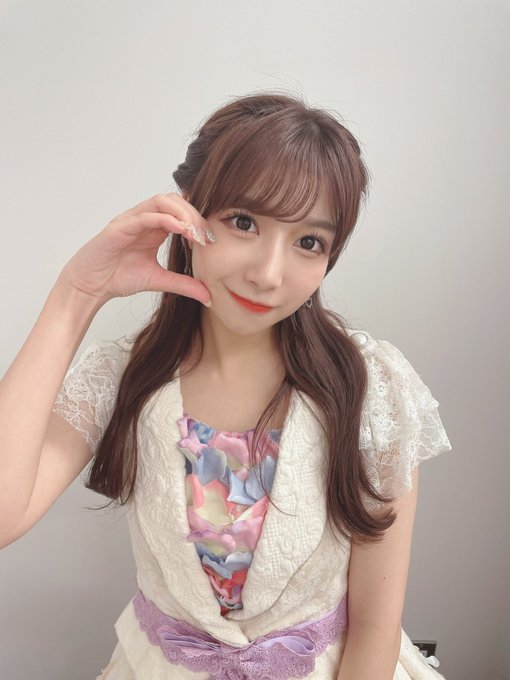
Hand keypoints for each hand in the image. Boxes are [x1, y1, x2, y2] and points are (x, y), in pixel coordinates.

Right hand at [58, 193, 211, 305]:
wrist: (91, 286)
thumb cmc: (119, 277)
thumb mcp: (160, 280)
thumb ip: (184, 284)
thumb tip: (208, 295)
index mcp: (155, 228)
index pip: (181, 212)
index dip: (198, 221)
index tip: (211, 240)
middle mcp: (144, 219)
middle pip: (175, 201)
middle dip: (194, 215)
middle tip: (206, 236)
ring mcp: (131, 220)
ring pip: (161, 202)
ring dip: (182, 214)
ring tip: (195, 232)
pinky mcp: (119, 227)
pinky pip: (145, 216)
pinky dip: (165, 219)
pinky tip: (180, 230)